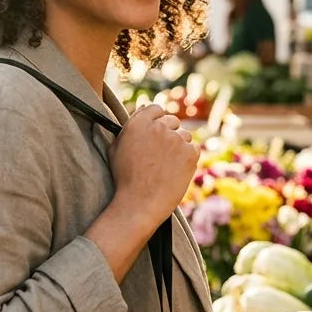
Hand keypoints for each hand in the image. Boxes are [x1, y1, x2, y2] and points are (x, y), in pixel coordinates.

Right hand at [109, 105, 197, 229]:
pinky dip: (188, 158)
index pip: (156, 109)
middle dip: (169, 134)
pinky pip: (194, 148)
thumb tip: (141, 108)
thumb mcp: (117, 149)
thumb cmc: (125, 179)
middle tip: (162, 154)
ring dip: (179, 147)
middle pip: (172, 121)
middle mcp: (159, 127)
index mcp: (139, 123)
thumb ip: (129, 126)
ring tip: (167, 166)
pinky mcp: (190, 153)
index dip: (157, 121)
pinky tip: (176, 171)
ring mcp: (176, 139)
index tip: (156, 133)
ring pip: (184, 135)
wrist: (139, 203)